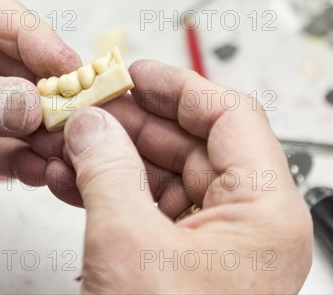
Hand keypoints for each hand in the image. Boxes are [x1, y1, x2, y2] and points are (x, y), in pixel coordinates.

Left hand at [0, 0, 80, 225]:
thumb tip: (25, 103)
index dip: (36, 40)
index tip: (68, 68)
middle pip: (7, 65)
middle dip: (42, 90)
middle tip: (74, 113)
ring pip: (3, 109)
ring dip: (33, 129)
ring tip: (58, 147)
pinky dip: (12, 157)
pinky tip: (31, 166)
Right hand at [31, 61, 311, 293]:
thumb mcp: (128, 243)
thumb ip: (106, 169)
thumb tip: (90, 124)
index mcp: (263, 212)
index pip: (229, 116)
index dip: (178, 86)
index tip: (135, 71)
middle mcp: (244, 224)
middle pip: (189, 142)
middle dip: (131, 121)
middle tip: (88, 105)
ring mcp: (209, 244)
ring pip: (160, 174)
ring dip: (111, 156)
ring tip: (69, 141)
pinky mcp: (177, 261)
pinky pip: (144, 206)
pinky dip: (108, 189)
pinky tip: (72, 176)